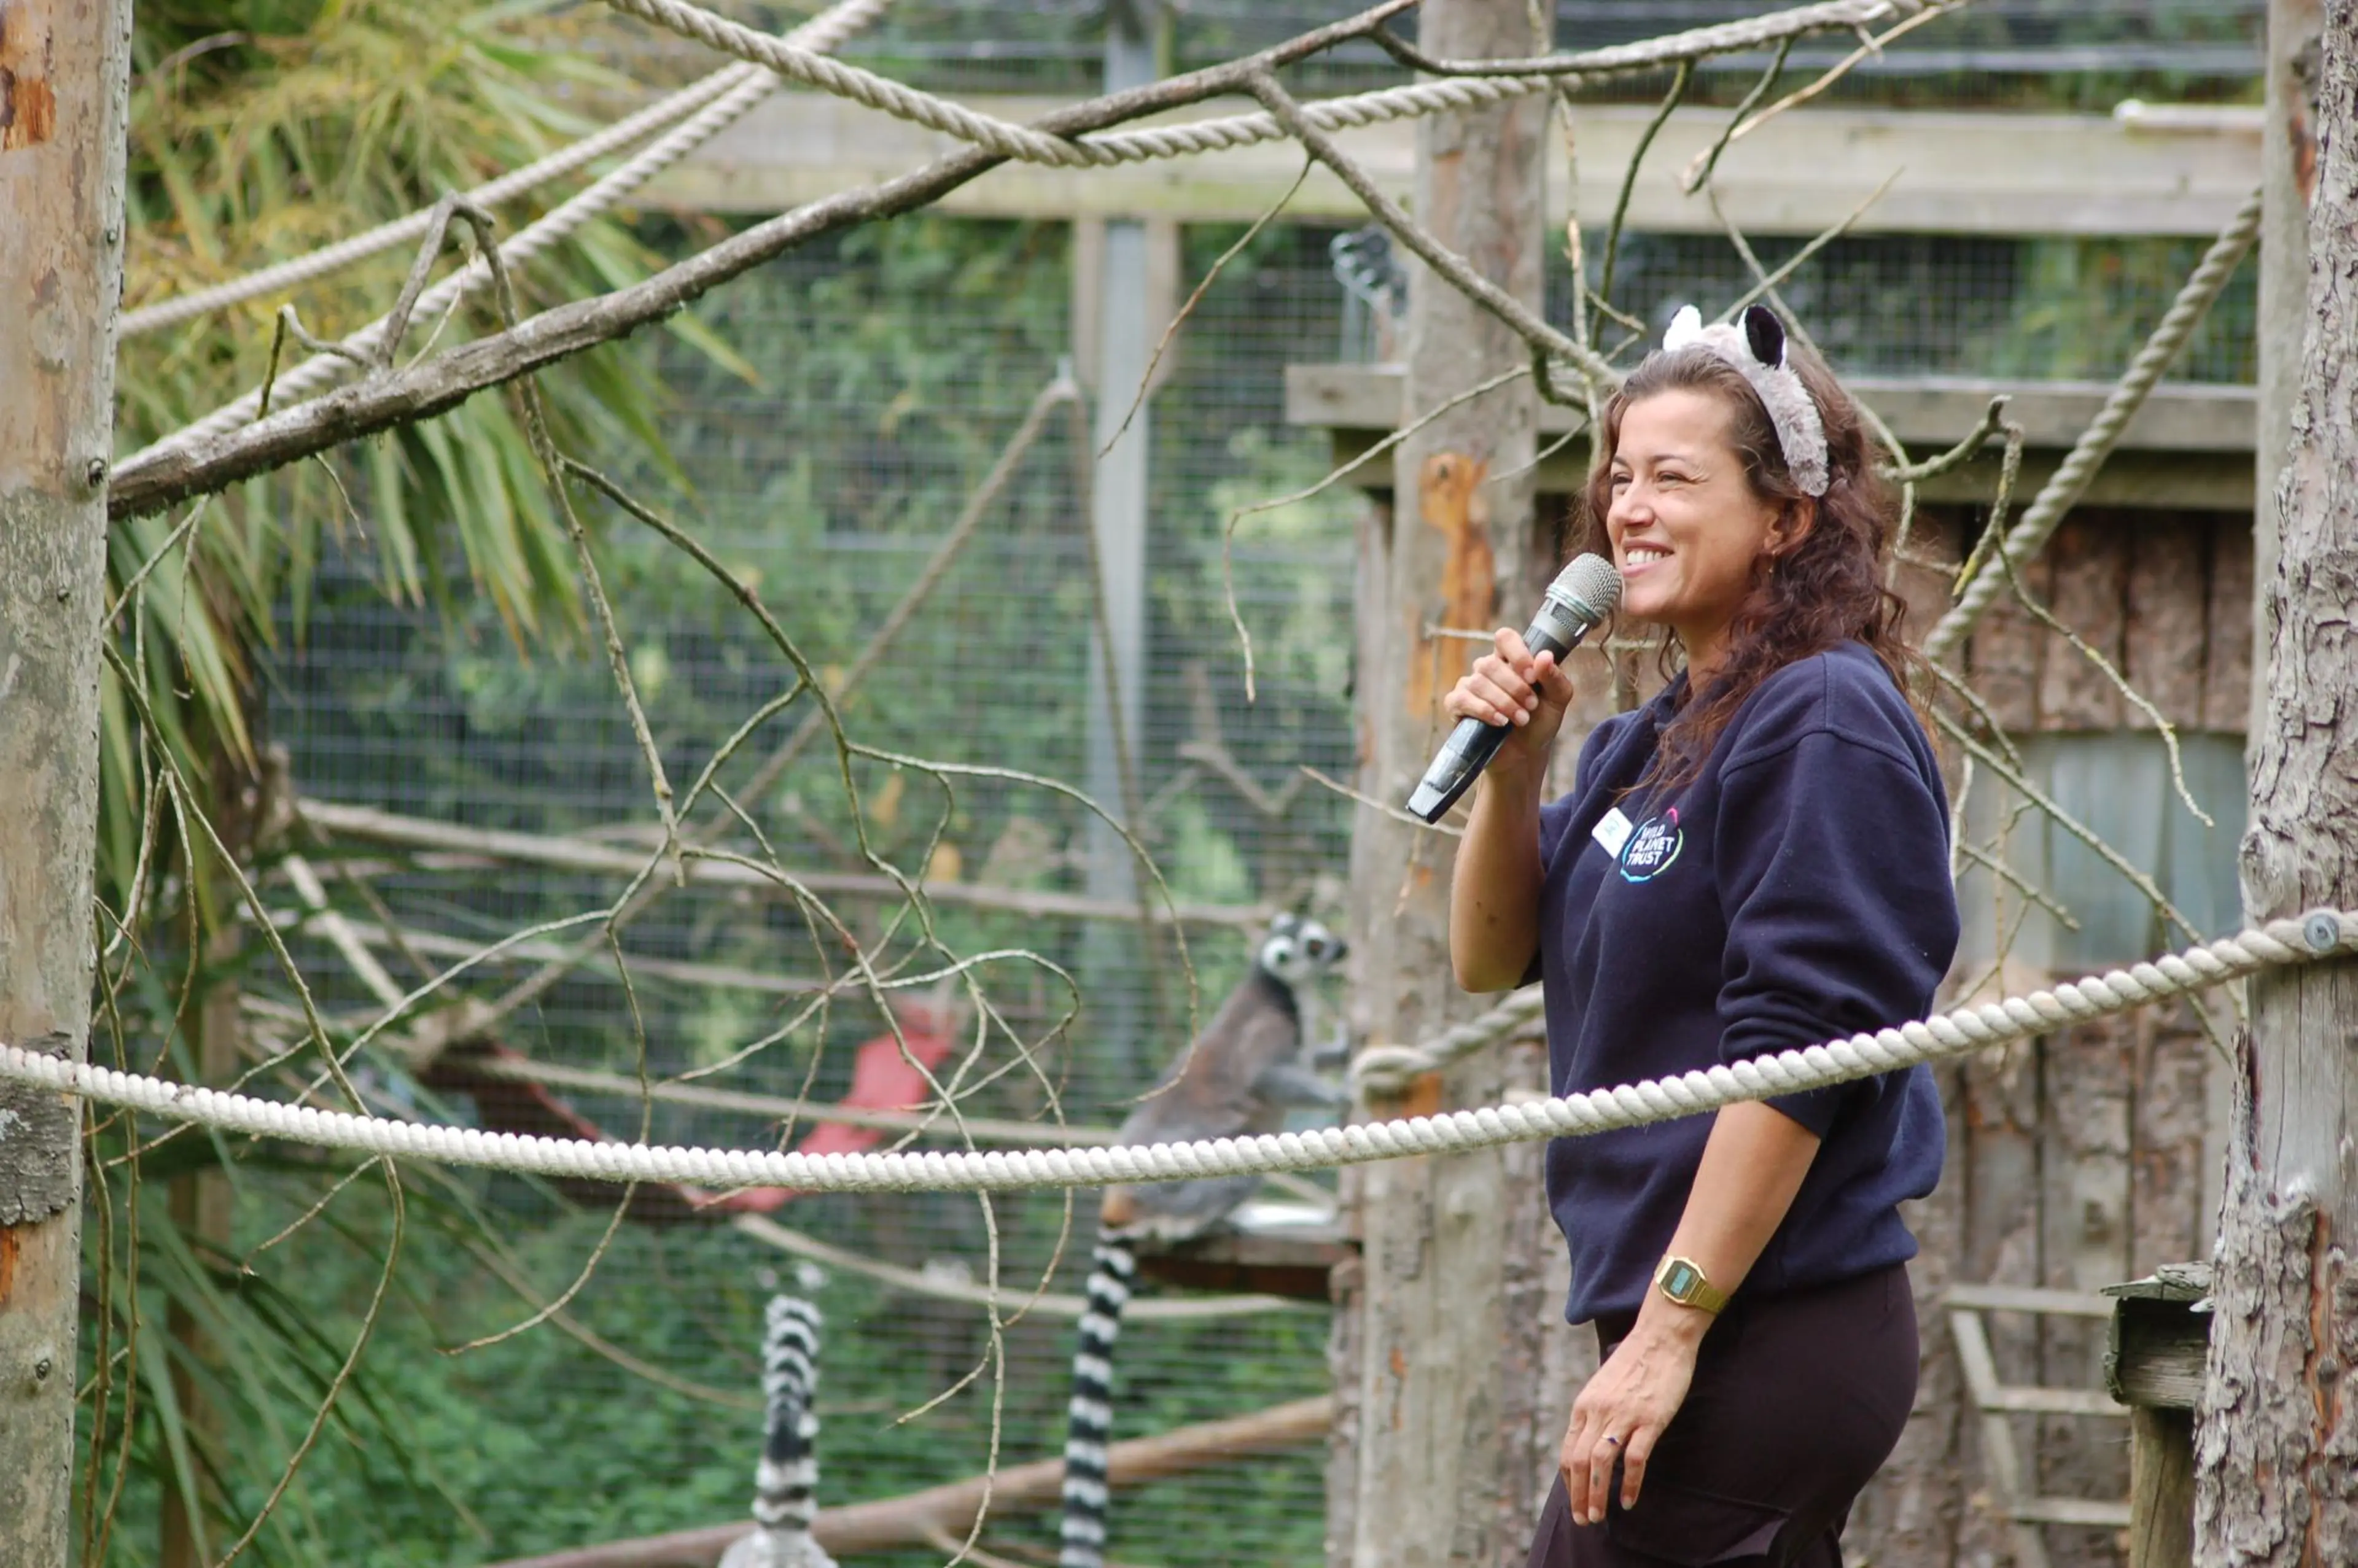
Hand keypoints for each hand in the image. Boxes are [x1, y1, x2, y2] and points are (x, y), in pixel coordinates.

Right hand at [1441, 628, 1576, 781]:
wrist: (1525, 755)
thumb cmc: (1539, 723)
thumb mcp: (1557, 701)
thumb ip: (1555, 678)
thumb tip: (1544, 656)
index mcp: (1511, 660)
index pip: (1505, 638)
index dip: (1517, 653)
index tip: (1532, 676)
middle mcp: (1487, 669)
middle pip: (1490, 663)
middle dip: (1515, 687)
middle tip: (1531, 706)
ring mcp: (1470, 686)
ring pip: (1478, 682)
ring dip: (1504, 702)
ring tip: (1521, 719)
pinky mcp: (1457, 705)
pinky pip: (1461, 699)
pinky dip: (1483, 710)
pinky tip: (1499, 722)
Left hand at [1560, 1319, 1701, 1524]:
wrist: (1660, 1336)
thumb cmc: (1635, 1361)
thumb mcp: (1603, 1386)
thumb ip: (1595, 1411)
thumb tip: (1590, 1440)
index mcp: (1585, 1404)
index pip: (1568, 1450)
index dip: (1569, 1480)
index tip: (1574, 1500)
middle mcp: (1598, 1411)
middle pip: (1579, 1461)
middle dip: (1578, 1495)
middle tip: (1583, 1520)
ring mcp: (1623, 1415)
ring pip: (1600, 1463)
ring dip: (1597, 1494)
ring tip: (1598, 1516)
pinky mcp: (1649, 1419)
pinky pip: (1634, 1458)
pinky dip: (1629, 1483)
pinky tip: (1629, 1501)